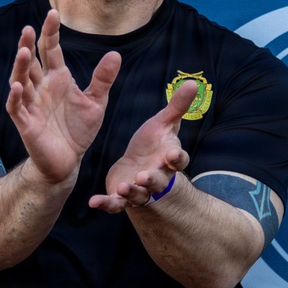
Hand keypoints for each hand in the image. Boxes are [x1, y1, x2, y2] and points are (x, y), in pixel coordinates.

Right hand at [6, 10, 121, 185]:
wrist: (68, 162)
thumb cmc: (78, 131)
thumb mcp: (96, 103)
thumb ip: (102, 79)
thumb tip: (114, 54)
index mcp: (57, 79)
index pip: (51, 50)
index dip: (50, 33)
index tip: (52, 13)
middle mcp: (41, 88)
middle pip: (32, 62)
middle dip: (29, 45)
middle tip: (29, 28)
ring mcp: (31, 104)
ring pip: (21, 80)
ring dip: (21, 66)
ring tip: (23, 51)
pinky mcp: (26, 123)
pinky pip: (17, 108)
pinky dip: (16, 97)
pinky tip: (18, 87)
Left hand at [89, 79, 198, 212]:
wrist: (137, 167)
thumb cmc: (154, 144)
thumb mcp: (164, 123)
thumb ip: (177, 106)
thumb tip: (193, 82)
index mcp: (168, 159)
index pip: (178, 160)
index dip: (176, 158)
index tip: (173, 153)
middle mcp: (157, 178)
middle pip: (158, 181)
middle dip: (152, 179)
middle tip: (144, 176)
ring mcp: (139, 190)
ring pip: (138, 195)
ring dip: (131, 192)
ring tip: (123, 187)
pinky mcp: (122, 198)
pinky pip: (115, 204)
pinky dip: (106, 204)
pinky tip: (94, 202)